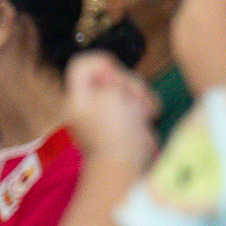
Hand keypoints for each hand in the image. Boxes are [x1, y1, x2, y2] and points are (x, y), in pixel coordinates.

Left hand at [66, 52, 159, 168]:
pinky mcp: (130, 120)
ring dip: (140, 96)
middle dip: (127, 83)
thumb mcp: (106, 95)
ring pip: (131, 87)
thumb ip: (106, 77)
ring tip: (141, 112)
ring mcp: (112, 111)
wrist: (129, 163)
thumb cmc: (114, 130)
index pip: (81, 65)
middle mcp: (92, 102)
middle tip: (130, 98)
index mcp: (78, 97)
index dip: (99, 62)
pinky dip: (146, 108)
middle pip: (112, 74)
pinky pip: (141, 102)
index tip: (112, 73)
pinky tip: (147, 118)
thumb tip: (111, 75)